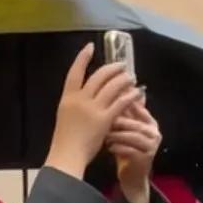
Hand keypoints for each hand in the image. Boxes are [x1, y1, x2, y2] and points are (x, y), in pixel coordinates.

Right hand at [46, 46, 138, 179]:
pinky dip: (130, 96)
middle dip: (112, 68)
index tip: (90, 47)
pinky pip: (120, 103)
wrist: (67, 155)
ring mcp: (92, 109)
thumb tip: (87, 95)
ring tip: (131, 78)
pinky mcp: (104, 119)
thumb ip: (75, 104)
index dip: (82, 58)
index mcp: (67, 98)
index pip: (74, 72)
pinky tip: (137, 93)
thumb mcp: (65, 116)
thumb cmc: (65, 140)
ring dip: (124, 79)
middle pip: (98, 76)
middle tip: (122, 66)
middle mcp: (80, 99)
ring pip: (112, 86)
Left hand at [107, 97, 161, 202]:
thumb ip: (123, 114)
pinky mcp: (145, 159)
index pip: (138, 108)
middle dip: (119, 120)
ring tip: (104, 134)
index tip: (108, 102)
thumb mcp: (125, 130)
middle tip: (102, 119)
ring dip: (117, 134)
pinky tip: (109, 147)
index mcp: (150, 122)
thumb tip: (113, 91)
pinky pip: (130, 150)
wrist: (133, 176)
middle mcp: (154, 132)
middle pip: (135, 122)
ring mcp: (151, 146)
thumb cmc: (126, 149)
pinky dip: (118, 147)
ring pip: (133, 136)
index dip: (124, 104)